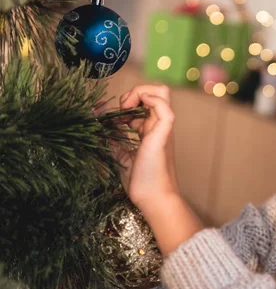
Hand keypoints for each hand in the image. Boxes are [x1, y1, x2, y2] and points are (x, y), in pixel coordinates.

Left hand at [110, 84, 179, 209]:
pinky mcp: (163, 133)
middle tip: (122, 110)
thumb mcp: (120, 153)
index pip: (145, 101)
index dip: (128, 102)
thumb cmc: (140, 181)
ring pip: (161, 92)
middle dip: (136, 92)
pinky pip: (163, 106)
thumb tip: (98, 116)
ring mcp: (162, 128)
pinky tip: (132, 115)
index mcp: (149, 130)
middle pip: (156, 91)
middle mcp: (158, 125)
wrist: (152, 198)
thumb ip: (113, 135)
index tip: (115, 118)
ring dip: (139, 94)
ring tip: (125, 112)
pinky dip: (148, 101)